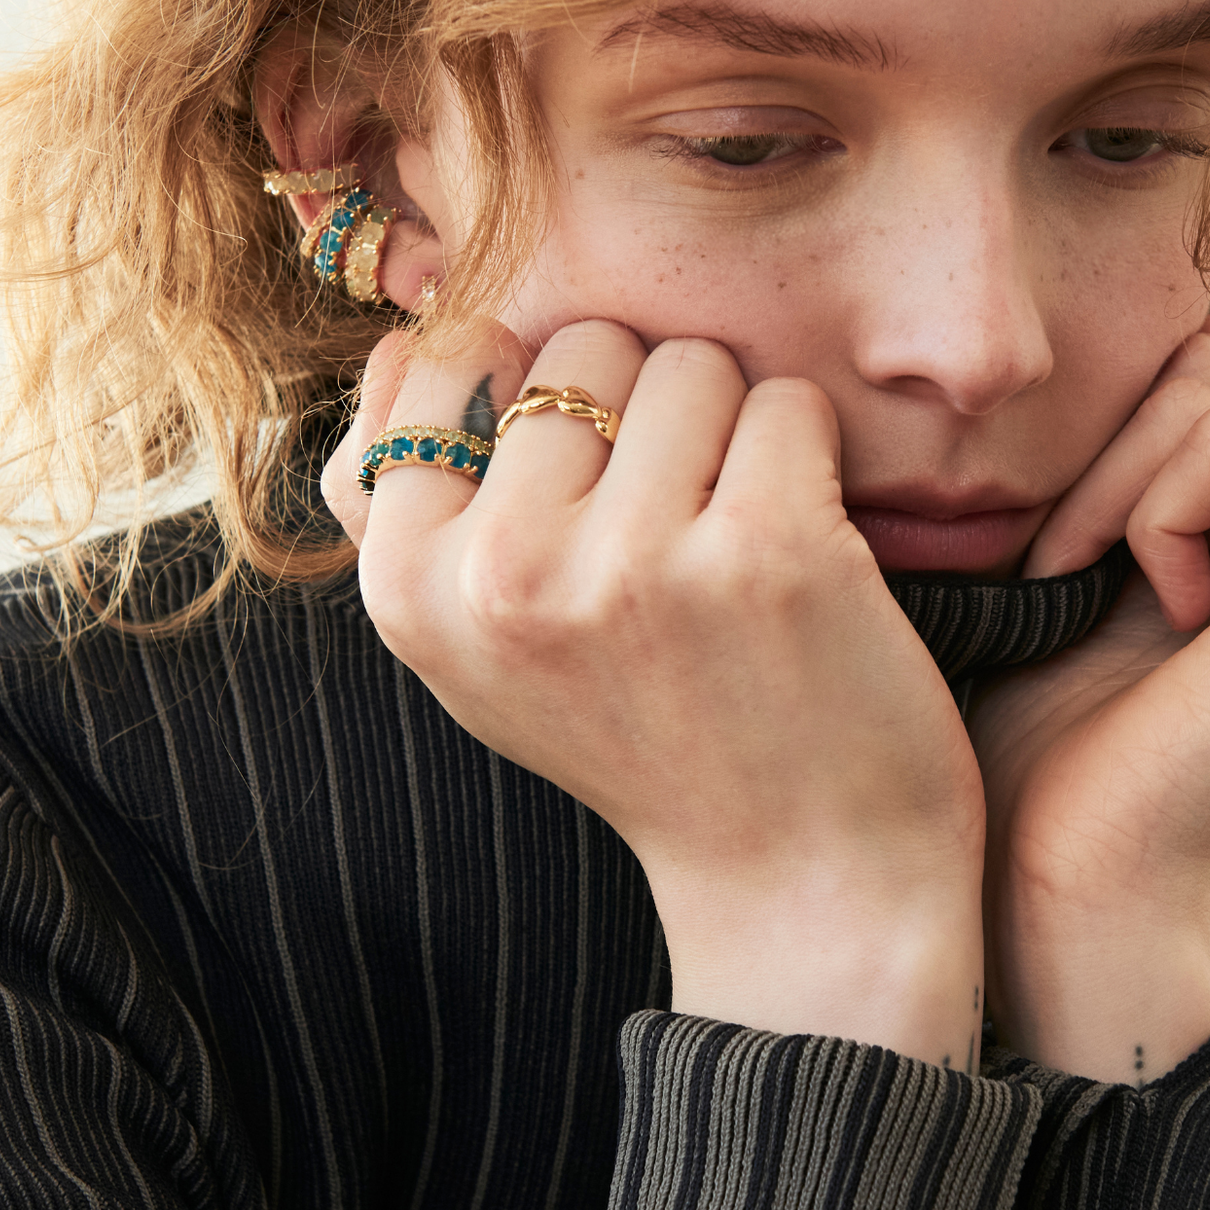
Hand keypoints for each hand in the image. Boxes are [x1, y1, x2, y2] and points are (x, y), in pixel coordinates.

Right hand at [323, 318, 987, 1065]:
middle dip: (637, 410)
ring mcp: (632, 563)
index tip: (576, 491)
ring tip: (726, 540)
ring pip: (688, 363)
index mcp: (410, 591)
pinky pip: (787, 402)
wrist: (795, 873)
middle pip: (580, 347)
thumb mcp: (471, 650)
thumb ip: (406, 504)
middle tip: (665, 530)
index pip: (445, 363)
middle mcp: (505, 574)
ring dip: (728, 431)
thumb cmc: (635, 737)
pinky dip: (807, 460)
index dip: (529, 401)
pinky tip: (798, 550)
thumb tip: (401, 335)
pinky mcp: (765, 552)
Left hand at [966, 316, 1209, 1081]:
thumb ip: (1149, 454)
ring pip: (1204, 391)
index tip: (1055, 554)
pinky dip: (1134, 521)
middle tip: (1060, 575)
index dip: (1099, 438)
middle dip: (1097, 458)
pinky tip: (1133, 615)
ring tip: (1085, 598)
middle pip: (1206, 362)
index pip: (1206, 368)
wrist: (1044, 872)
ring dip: (1101, 495)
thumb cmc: (1031, 736)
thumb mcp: (1079, 560)